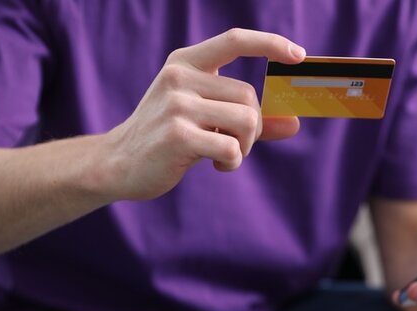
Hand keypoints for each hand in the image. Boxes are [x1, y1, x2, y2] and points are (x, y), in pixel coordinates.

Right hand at [101, 28, 305, 199]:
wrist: (117, 163)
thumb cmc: (167, 138)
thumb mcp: (205, 117)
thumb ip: (247, 117)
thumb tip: (295, 123)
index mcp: (186, 62)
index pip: (235, 40)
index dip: (270, 43)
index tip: (299, 55)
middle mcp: (180, 77)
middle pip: (250, 96)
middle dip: (253, 126)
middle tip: (234, 143)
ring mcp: (177, 104)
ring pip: (247, 121)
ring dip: (244, 146)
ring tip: (222, 154)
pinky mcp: (178, 135)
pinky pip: (232, 147)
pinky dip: (233, 161)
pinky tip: (215, 163)